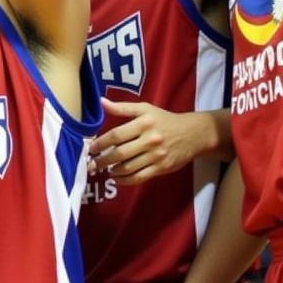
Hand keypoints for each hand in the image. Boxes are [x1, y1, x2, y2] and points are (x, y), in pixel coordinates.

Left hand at [88, 99, 212, 183]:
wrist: (192, 134)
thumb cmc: (163, 119)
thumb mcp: (145, 109)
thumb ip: (122, 108)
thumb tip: (100, 102)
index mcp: (143, 123)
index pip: (116, 135)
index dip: (101, 143)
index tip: (91, 148)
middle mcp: (149, 139)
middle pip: (120, 153)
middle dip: (102, 160)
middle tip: (92, 164)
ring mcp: (156, 155)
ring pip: (128, 167)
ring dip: (113, 171)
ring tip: (105, 170)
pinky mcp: (161, 168)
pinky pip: (139, 177)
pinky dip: (125, 180)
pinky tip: (117, 178)